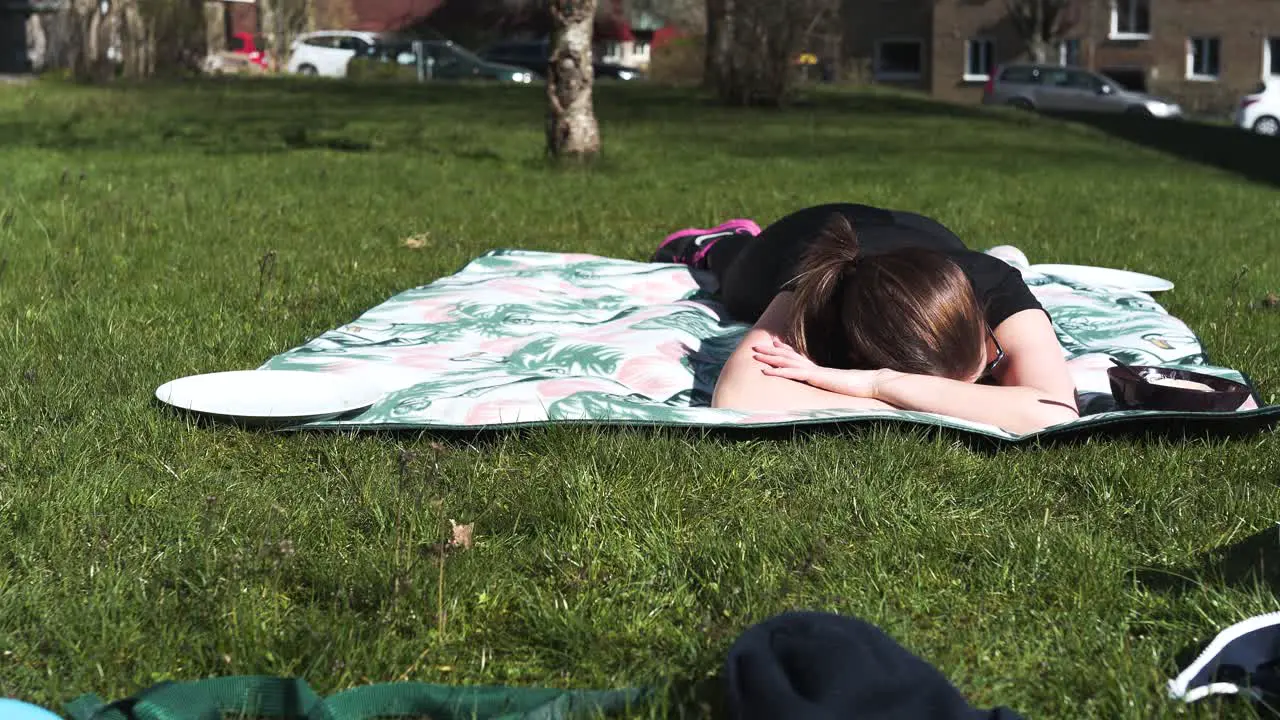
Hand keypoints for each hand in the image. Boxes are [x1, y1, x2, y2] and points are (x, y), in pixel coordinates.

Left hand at [751, 339, 883, 398]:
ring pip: (787, 362)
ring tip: (755, 353)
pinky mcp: (816, 377)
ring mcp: (815, 371)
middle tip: (756, 346)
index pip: (800, 357)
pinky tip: (766, 370)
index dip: (786, 350)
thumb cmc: (864, 385)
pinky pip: (793, 373)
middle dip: (771, 351)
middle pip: (789, 357)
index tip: (775, 344)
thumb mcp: (846, 385)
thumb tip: (842, 383)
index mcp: (821, 369)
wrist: (873, 382)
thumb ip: (840, 382)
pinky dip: (778, 371)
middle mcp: (815, 368)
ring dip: (770, 358)